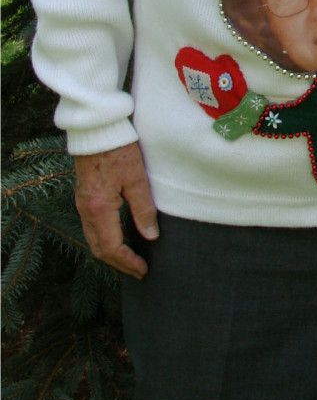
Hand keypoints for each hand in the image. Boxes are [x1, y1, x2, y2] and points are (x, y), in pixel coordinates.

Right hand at [74, 143, 157, 279]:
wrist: (96, 129)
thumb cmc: (119, 150)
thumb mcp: (137, 178)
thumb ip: (144, 209)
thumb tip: (151, 237)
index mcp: (99, 209)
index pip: (112, 247)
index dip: (127, 262)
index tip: (143, 270)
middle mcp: (86, 210)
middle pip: (99, 248)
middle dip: (118, 263)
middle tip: (138, 270)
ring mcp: (82, 204)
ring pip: (93, 239)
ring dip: (111, 252)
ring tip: (130, 258)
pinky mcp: (84, 196)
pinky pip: (91, 227)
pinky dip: (105, 239)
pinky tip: (119, 237)